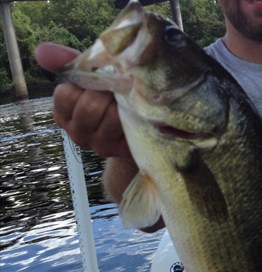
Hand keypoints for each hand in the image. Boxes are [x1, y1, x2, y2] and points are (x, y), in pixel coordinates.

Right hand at [34, 42, 130, 157]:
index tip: (99, 78)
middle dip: (107, 91)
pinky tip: (136, 109)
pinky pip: (128, 126)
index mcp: (64, 114)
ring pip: (110, 117)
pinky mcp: (120, 150)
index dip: (86, 82)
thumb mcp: (88, 76)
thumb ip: (66, 62)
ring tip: (128, 98)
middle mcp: (77, 133)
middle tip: (119, 86)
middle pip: (89, 107)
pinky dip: (134, 113)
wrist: (140, 122)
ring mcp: (99, 145)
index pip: (65, 94)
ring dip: (123, 102)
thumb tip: (41, 50)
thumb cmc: (109, 95)